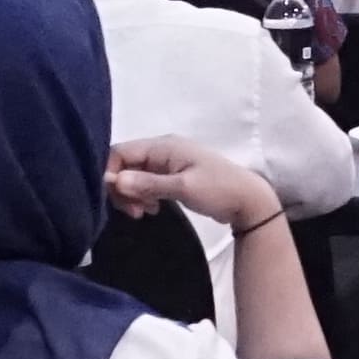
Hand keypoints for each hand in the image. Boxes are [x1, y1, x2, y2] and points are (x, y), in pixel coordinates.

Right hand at [106, 137, 282, 236]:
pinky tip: (152, 209)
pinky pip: (146, 183)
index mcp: (164, 146)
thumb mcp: (183, 188)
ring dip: (132, 194)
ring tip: (144, 213)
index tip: (116, 199)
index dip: (110, 174)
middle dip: (122, 188)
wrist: (248, 201)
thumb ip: (148, 184)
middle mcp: (163, 150)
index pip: (121, 152)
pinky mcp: (172, 176)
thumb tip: (114, 180)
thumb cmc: (218, 190)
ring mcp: (168, 163)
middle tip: (133, 212)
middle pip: (125, 164)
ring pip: (134, 175)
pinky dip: (143, 196)